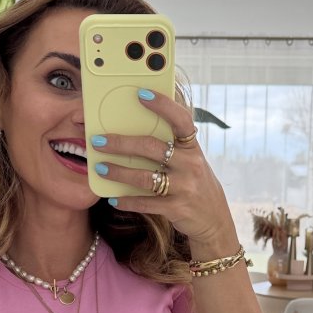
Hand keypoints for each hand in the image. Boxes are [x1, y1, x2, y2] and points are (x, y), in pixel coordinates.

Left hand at [94, 90, 235, 250]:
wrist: (214, 219)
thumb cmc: (194, 183)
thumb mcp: (189, 161)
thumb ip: (171, 147)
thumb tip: (133, 128)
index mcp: (192, 148)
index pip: (180, 120)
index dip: (162, 105)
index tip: (141, 93)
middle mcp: (190, 165)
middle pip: (152, 147)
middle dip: (121, 143)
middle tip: (98, 141)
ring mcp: (185, 187)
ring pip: (145, 177)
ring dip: (119, 172)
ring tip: (100, 168)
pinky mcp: (177, 208)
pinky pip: (146, 203)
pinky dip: (127, 201)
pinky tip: (113, 198)